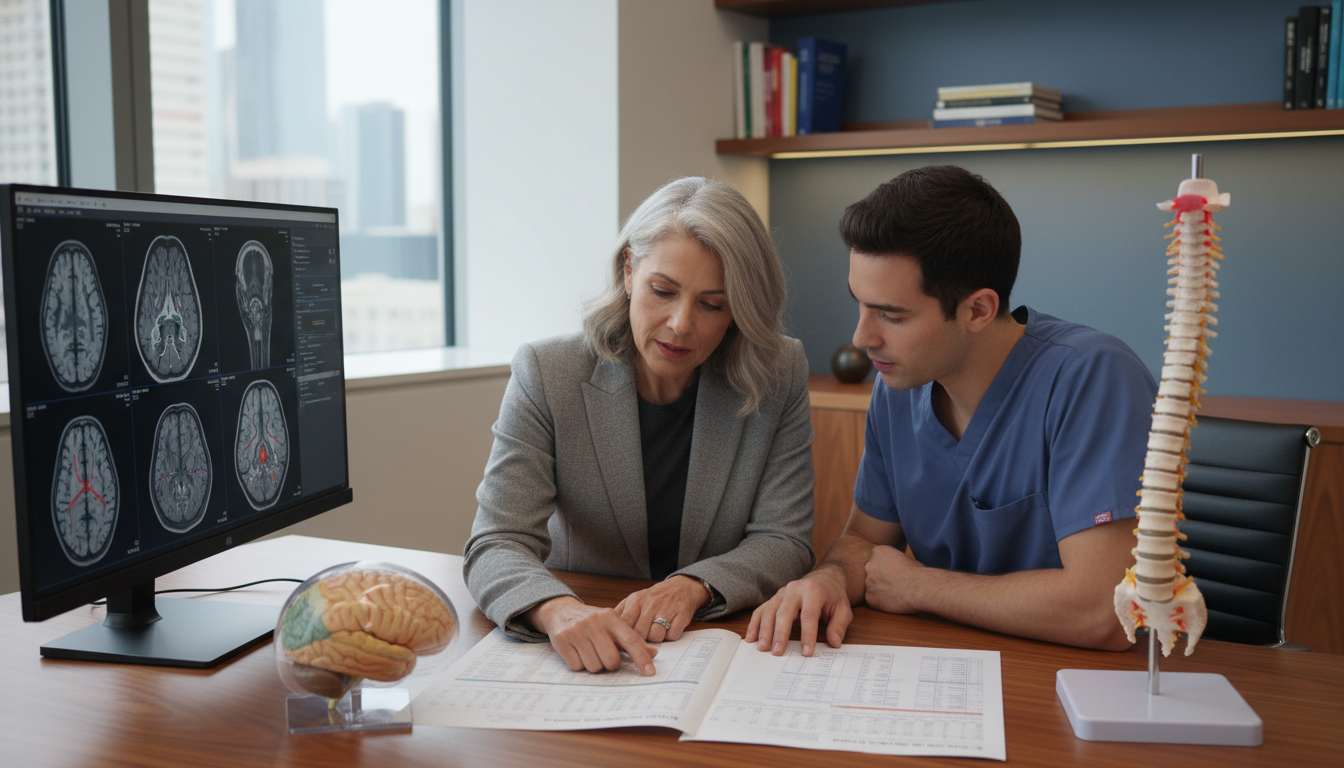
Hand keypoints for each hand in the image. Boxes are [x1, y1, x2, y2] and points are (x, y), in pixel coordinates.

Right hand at [526, 597, 658, 674]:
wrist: (561, 611)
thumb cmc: (593, 621)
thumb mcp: (613, 624)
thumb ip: (632, 639)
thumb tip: (653, 654)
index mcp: (610, 616)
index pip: (630, 640)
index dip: (641, 657)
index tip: (650, 672)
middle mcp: (594, 622)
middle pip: (612, 660)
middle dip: (610, 664)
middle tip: (605, 655)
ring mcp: (576, 631)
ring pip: (594, 667)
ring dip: (594, 664)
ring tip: (589, 651)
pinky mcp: (561, 641)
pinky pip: (578, 667)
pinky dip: (580, 664)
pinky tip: (578, 652)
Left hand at [615, 575, 706, 642]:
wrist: (682, 587)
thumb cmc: (654, 598)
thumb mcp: (635, 600)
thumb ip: (621, 613)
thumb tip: (604, 629)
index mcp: (637, 600)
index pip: (625, 623)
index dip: (622, 637)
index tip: (622, 644)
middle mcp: (651, 603)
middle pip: (640, 633)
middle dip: (640, 640)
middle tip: (643, 637)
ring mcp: (667, 609)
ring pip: (656, 637)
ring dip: (657, 638)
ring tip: (657, 629)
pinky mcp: (682, 615)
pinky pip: (672, 636)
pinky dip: (670, 636)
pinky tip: (669, 628)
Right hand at [745, 565, 851, 656]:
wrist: (824, 579)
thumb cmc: (833, 596)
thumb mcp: (844, 609)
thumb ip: (839, 626)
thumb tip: (834, 643)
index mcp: (814, 591)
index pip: (809, 615)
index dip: (807, 635)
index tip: (806, 652)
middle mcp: (795, 589)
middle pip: (784, 612)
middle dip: (780, 633)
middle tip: (777, 652)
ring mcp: (782, 593)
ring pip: (769, 611)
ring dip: (764, 630)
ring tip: (762, 648)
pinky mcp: (774, 598)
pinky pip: (761, 610)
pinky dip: (755, 624)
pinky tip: (751, 638)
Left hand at [863, 545, 922, 614]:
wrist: (920, 589)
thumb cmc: (918, 574)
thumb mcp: (905, 558)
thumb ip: (893, 561)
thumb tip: (892, 566)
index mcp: (878, 551)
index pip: (876, 558)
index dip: (885, 566)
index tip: (894, 572)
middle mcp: (869, 565)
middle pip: (871, 571)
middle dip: (879, 577)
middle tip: (893, 583)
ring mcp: (867, 582)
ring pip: (871, 586)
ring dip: (879, 590)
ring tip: (895, 593)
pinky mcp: (869, 597)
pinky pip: (872, 600)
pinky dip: (880, 601)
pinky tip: (892, 601)